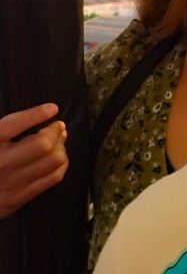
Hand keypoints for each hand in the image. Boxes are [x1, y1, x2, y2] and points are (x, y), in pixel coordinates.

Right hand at [0, 103, 68, 219]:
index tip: (52, 108)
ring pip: (53, 160)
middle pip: (42, 144)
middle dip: (55, 131)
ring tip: (58, 142)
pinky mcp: (20, 197)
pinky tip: (58, 158)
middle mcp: (1, 163)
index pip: (13, 125)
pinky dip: (62, 164)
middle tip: (58, 126)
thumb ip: (4, 130)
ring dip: (61, 147)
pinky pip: (53, 177)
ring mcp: (12, 182)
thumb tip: (31, 115)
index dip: (35, 114)